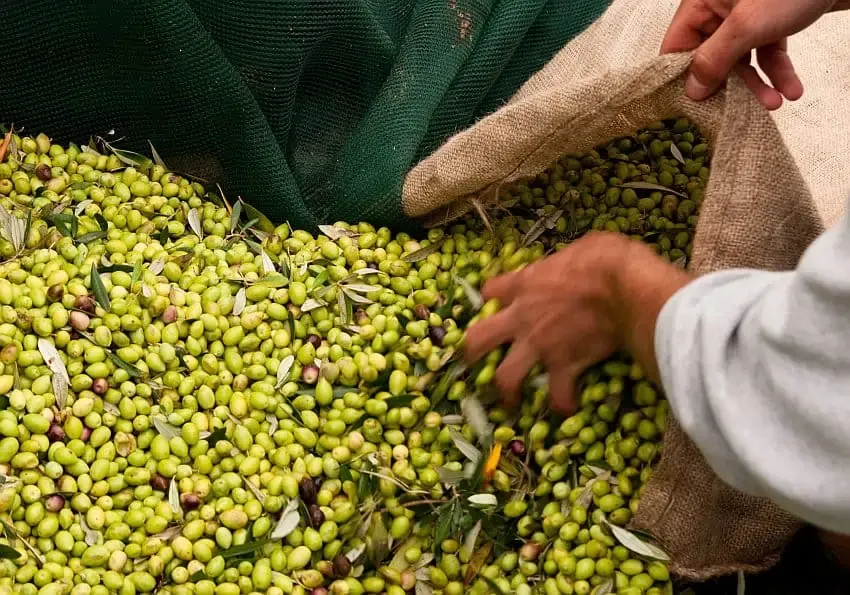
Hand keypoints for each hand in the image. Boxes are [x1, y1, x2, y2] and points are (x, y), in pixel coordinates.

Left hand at [464, 233, 690, 413]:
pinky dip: (562, 402)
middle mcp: (522, 318)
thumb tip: (575, 262)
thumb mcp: (580, 247)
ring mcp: (540, 346)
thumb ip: (566, 261)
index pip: (490, 291)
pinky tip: (565, 407)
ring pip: (505, 377)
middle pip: (478, 338)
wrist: (626, 290)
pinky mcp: (564, 366)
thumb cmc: (607, 260)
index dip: (491, 298)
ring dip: (507, 392)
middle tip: (475, 361)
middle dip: (472, 352)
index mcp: (524, 285)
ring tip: (510, 402)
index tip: (498, 304)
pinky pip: (557, 394)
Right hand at [660, 0, 839, 109]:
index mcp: (701, 2)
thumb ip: (714, 58)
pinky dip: (778, 72)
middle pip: (710, 58)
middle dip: (729, 85)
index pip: (677, 45)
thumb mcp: (747, 25)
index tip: (692, 103)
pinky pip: (766, 54)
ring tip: (774, 102)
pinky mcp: (771, 22)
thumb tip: (692, 89)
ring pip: (741, 60)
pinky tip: (790, 88)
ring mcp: (746, 17)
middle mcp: (720, 9)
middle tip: (736, 109)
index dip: (682, 75)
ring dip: (758, 85)